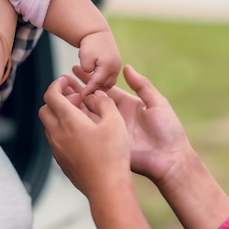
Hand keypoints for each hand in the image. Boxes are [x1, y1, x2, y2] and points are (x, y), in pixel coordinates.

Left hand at [38, 75, 131, 196]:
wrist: (106, 188)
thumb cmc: (112, 154)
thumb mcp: (114, 121)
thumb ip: (104, 102)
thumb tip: (96, 96)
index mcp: (68, 120)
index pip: (51, 94)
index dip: (57, 84)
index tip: (67, 80)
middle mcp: (57, 134)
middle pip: (45, 109)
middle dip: (57, 99)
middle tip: (76, 99)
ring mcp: (57, 149)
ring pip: (50, 126)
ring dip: (60, 116)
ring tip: (81, 117)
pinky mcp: (61, 162)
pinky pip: (56, 140)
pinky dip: (63, 131)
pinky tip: (82, 135)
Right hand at [73, 65, 192, 185]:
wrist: (170, 160)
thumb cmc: (168, 131)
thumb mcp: (157, 104)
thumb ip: (142, 85)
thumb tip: (127, 67)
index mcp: (126, 105)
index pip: (104, 89)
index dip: (90, 79)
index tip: (75, 69)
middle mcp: (115, 116)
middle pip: (92, 101)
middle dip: (77, 90)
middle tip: (61, 80)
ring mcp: (109, 131)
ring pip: (88, 116)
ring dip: (74, 106)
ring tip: (59, 94)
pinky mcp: (107, 144)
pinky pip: (90, 132)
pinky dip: (77, 123)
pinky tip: (65, 114)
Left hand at [78, 30, 120, 96]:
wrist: (97, 32)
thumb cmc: (89, 43)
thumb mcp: (85, 56)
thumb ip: (86, 69)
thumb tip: (91, 80)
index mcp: (108, 66)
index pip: (97, 83)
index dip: (89, 91)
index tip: (81, 96)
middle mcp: (115, 68)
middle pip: (106, 86)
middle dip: (96, 92)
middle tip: (85, 97)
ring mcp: (117, 68)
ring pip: (108, 84)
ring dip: (99, 88)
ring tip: (88, 91)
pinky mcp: (116, 67)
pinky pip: (109, 79)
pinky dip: (102, 83)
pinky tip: (92, 85)